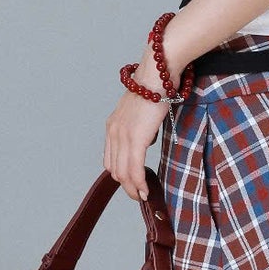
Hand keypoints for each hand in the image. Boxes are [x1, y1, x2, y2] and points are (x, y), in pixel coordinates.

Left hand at [104, 47, 170, 200]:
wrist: (158, 73)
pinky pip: (134, 167)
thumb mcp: (142, 111)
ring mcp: (122, 135)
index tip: (132, 183)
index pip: (110, 159)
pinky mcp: (135, 138)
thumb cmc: (155, 87)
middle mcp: (113, 131)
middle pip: (114, 169)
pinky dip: (138, 182)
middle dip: (126, 186)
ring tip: (142, 196)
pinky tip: (144, 190)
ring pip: (123, 172)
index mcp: (113, 125)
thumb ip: (140, 127)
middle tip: (138, 195)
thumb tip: (146, 139)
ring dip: (132, 188)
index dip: (120, 174)